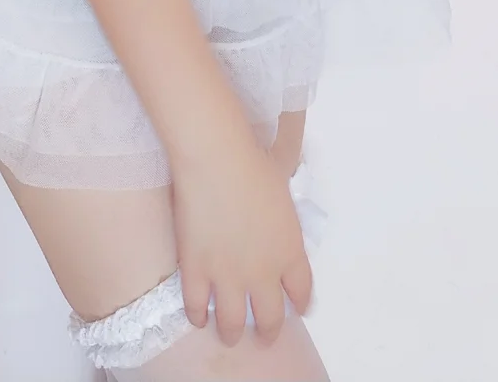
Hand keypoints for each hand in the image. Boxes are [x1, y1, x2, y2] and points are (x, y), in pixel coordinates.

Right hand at [170, 133, 312, 347]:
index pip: (301, 291)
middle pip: (271, 317)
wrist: (218, 160)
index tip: (297, 309)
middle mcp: (263, 274)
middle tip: (264, 336)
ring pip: (233, 323)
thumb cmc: (256, 165)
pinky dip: (198, 316)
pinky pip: (196, 307)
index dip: (299, 303)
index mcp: (290, 251)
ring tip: (230, 335)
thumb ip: (282, 219)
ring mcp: (227, 277)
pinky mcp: (195, 272)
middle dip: (269, 331)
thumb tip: (276, 220)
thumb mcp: (285, 196)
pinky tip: (199, 317)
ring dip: (232, 332)